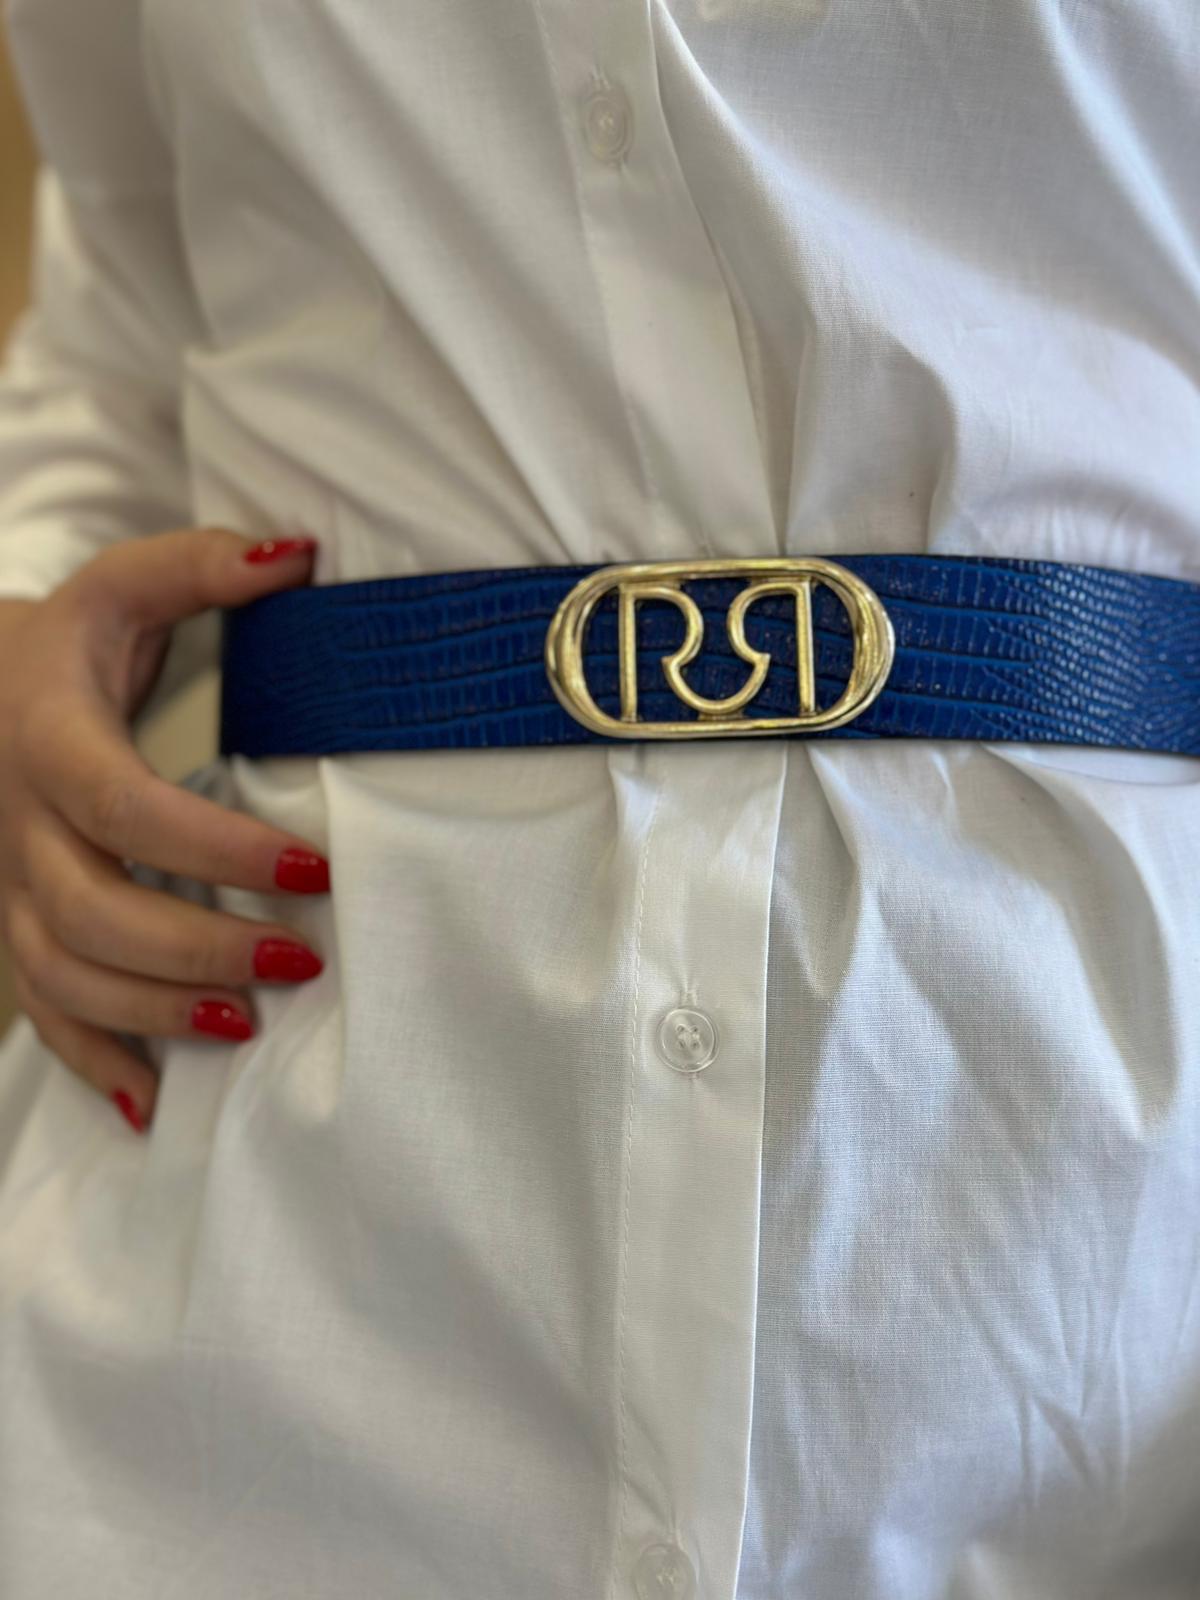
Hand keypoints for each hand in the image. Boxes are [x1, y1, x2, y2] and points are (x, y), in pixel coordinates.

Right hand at [0, 527, 330, 1133]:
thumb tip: (298, 555)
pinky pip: (40, 1007)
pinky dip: (90, 1060)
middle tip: (300, 959)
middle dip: (196, 949)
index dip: (218, 850)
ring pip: (61, 973)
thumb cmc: (65, 643)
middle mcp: (19, 825)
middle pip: (92, 912)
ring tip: (246, 1024)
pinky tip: (149, 1103)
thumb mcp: (121, 586)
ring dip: (151, 1013)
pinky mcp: (15, 921)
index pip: (130, 811)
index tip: (314, 868)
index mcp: (52, 743)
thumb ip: (200, 566)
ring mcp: (8, 885)